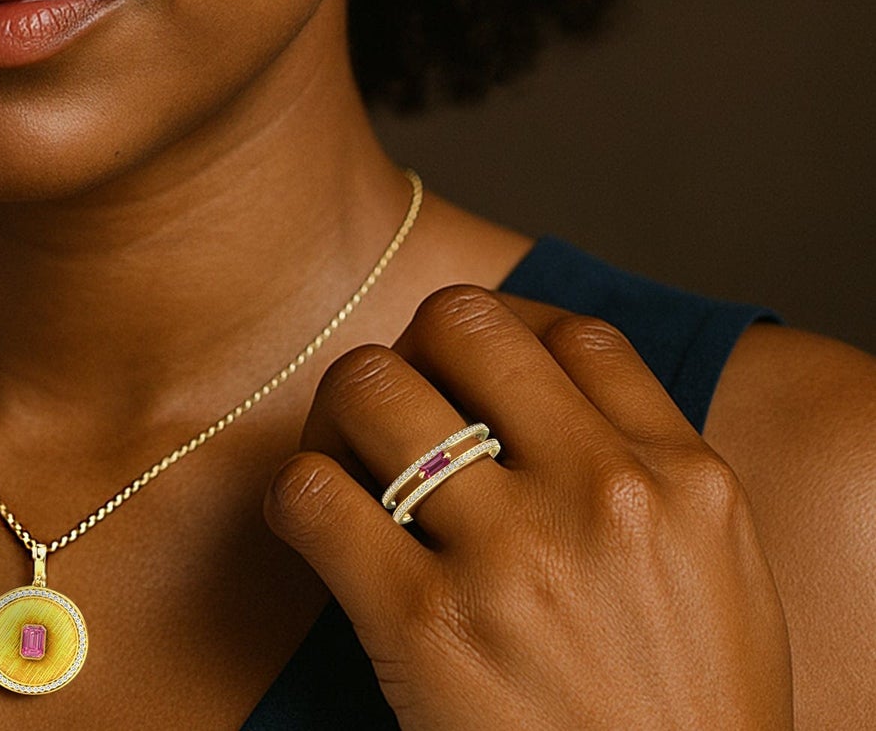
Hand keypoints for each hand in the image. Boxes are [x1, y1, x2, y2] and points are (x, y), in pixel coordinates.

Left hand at [262, 286, 792, 729]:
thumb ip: (646, 472)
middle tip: (403, 407)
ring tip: (349, 463)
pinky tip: (316, 528)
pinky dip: (295, 496)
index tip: (476, 375)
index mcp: (683, 479)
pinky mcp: (423, 625)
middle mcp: (600, 495)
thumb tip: (544, 391)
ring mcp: (510, 556)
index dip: (510, 334)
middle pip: (461, 322)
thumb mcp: (717, 577)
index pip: (574, 332)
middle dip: (415, 349)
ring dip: (340, 412)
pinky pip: (312, 492)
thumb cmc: (685, 722)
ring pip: (371, 384)